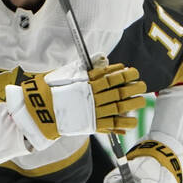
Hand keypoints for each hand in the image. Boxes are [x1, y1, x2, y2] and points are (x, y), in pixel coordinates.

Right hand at [5, 58, 146, 149]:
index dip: (125, 75)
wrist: (40, 111)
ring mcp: (92, 111)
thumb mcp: (68, 73)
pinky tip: (131, 121)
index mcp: (87, 83)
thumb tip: (101, 58)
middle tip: (143, 86)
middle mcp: (92, 97)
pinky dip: (122, 124)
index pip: (111, 77)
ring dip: (132, 104)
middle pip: (119, 92)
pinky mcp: (90, 124)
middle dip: (133, 88)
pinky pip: (110, 125)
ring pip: (118, 108)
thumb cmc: (52, 89)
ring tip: (140, 101)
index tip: (133, 72)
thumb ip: (87, 67)